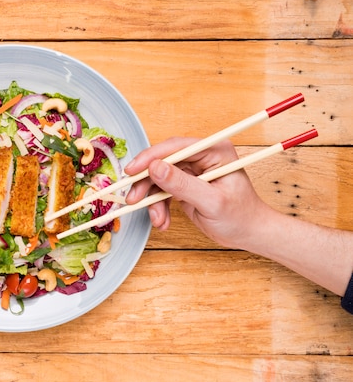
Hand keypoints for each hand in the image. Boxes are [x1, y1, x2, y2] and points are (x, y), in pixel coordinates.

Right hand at [124, 137, 269, 248]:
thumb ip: (182, 184)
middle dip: (146, 182)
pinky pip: (162, 191)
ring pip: (158, 178)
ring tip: (156, 219)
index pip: (176, 147)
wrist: (248, 233)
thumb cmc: (240, 216)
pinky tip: (163, 221)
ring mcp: (191, 171)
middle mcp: (201, 156)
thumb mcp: (211, 202)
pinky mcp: (184, 185)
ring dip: (151, 200)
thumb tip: (155, 168)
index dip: (151, 157)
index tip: (132, 171)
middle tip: (133, 199)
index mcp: (214, 151)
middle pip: (162, 162)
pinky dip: (158, 207)